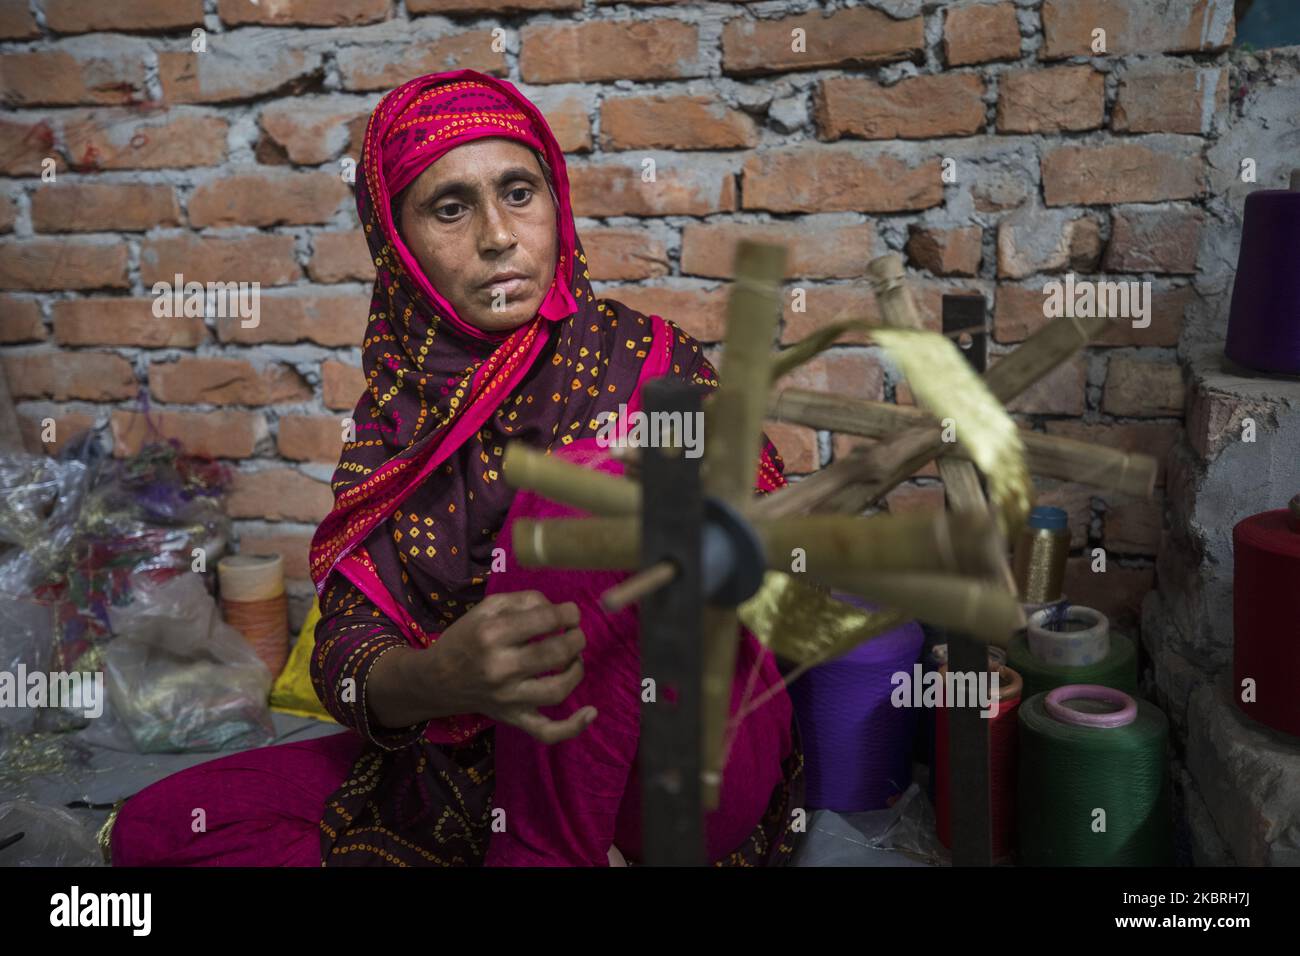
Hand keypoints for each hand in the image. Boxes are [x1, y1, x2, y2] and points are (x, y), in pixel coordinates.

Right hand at [430, 589, 595, 743]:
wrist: (437, 680)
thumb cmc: (466, 638)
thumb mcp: (487, 608)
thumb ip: (524, 600)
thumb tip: (558, 609)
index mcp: (493, 634)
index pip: (546, 620)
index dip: (569, 613)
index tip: (570, 613)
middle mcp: (500, 668)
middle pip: (556, 653)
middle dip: (576, 638)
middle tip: (575, 633)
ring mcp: (508, 698)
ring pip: (558, 690)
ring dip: (577, 670)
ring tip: (575, 658)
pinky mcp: (513, 718)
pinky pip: (546, 732)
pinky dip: (572, 727)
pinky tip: (590, 712)